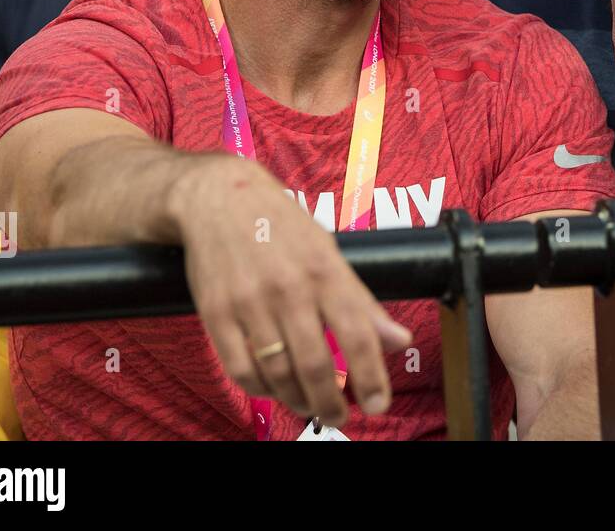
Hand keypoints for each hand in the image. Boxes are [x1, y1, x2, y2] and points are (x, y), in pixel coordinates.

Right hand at [175, 157, 411, 430]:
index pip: (357, 334)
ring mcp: (249, 303)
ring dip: (298, 400)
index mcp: (325, 269)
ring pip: (278, 373)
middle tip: (341, 415)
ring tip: (311, 404)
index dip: (372, 376)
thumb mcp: (329, 251)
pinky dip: (261, 389)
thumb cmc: (281, 225)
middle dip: (333, 401)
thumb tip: (399, 340)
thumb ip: (363, 301)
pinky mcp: (215, 314)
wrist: (217, 198)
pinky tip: (274, 388)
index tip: (378, 404)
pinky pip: (240, 368)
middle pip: (316, 364)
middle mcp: (288, 288)